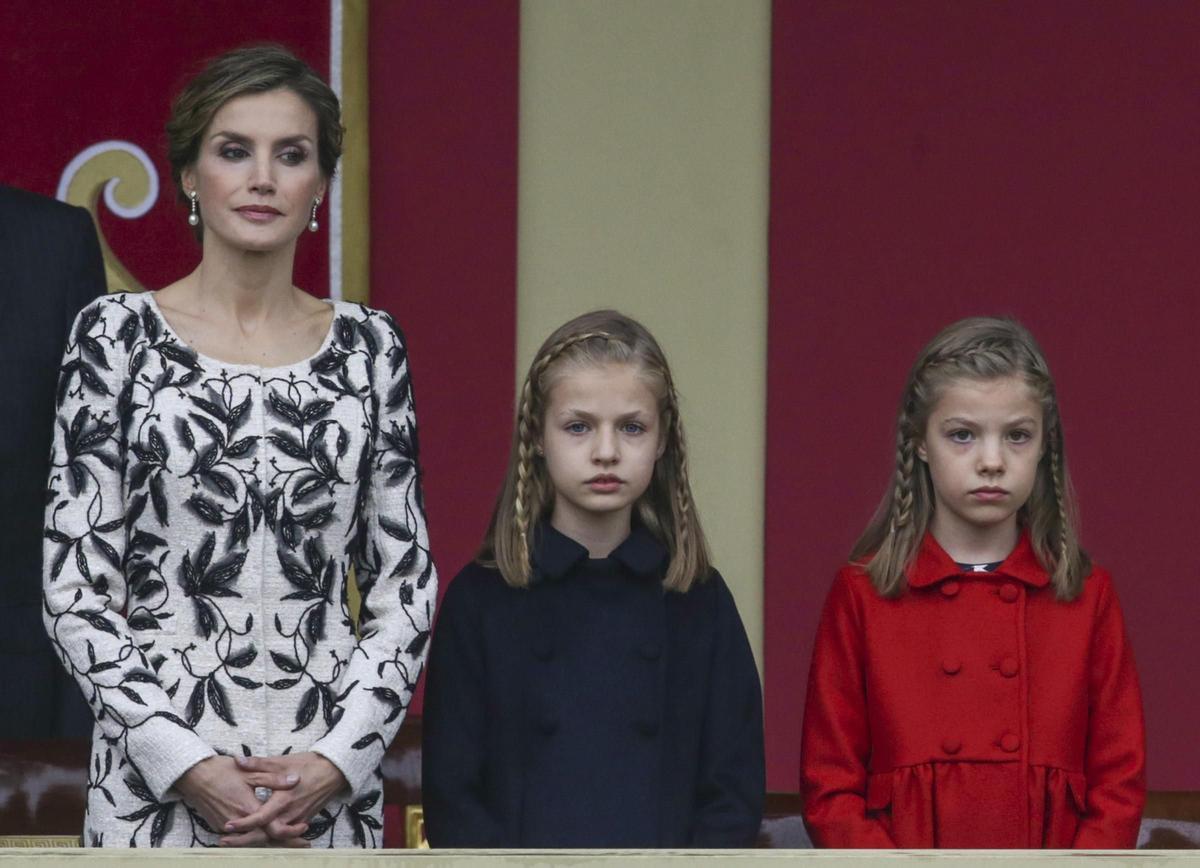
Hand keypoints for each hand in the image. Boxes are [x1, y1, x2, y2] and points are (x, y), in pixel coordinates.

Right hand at [174, 755, 306, 847]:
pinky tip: (267, 835)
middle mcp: (238, 823)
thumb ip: (274, 779)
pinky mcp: (220, 826)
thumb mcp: (250, 772)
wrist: (194, 775)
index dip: (290, 831)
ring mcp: (227, 827)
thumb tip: (296, 780)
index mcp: (249, 808)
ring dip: (271, 841)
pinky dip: (255, 837)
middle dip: (285, 841)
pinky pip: (241, 836)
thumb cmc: (223, 771)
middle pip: (265, 838)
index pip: (273, 827)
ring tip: (291, 842)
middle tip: (304, 843)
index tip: (305, 828)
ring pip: (253, 839)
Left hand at [220, 752, 347, 845]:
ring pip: (275, 836)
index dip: (244, 823)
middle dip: (245, 839)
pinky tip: (260, 833)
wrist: (334, 771)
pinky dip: (272, 836)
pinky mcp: (303, 820)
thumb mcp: (283, 761)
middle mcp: (291, 813)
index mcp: (284, 799)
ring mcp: (298, 819)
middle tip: (225, 840)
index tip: (227, 826)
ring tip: (237, 839)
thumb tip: (238, 760)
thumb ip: (259, 763)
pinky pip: (285, 833)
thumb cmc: (308, 765)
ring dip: (257, 839)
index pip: (261, 817)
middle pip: (266, 834)